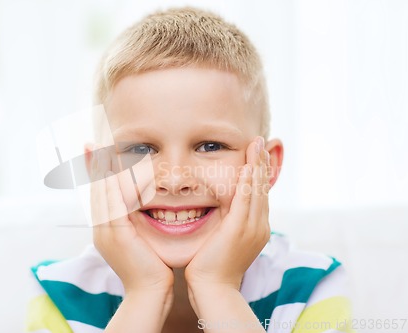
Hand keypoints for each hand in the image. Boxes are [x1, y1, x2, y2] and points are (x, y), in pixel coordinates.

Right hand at [90, 146, 173, 297]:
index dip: (96, 174)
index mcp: (105, 228)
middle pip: (95, 190)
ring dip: (101, 170)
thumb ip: (134, 222)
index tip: (94, 153)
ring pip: (101, 193)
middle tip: (90, 144)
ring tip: (99, 149)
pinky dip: (114, 185)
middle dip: (92, 166)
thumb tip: (139, 203)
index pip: (99, 194)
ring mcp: (105, 231)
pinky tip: (116, 169)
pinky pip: (114, 203)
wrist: (150, 292)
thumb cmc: (151, 266)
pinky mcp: (116, 233)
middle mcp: (100, 228)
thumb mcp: (138, 239)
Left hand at [184, 136, 270, 294]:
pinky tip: (248, 164)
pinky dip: (248, 179)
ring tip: (257, 145)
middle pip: (262, 188)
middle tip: (261, 142)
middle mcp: (259, 226)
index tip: (257, 155)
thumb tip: (219, 211)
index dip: (259, 174)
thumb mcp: (223, 241)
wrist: (212, 288)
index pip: (259, 195)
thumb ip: (226, 224)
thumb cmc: (211, 267)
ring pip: (257, 189)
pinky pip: (246, 198)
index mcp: (256, 228)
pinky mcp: (240, 228)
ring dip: (257, 165)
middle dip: (262, 164)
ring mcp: (253, 227)